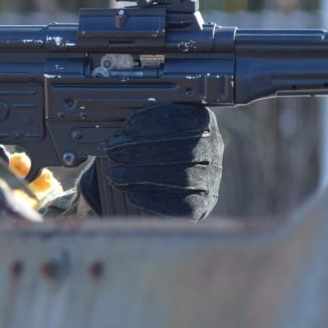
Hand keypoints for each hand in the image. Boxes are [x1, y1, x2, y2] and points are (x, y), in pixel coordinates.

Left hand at [77, 104, 222, 219]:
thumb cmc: (152, 149)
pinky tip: (129, 191)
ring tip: (114, 174)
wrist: (166, 185)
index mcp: (203, 123)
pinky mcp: (200, 208)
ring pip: (179, 178)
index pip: (186, 119)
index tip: (127, 127)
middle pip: (182, 150)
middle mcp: (214, 151)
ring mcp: (210, 181)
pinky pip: (176, 204)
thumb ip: (141, 123)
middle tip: (113, 152)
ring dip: (140, 175)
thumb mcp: (150, 129)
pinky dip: (149, 197)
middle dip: (141, 151)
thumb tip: (117, 123)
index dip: (155, 122)